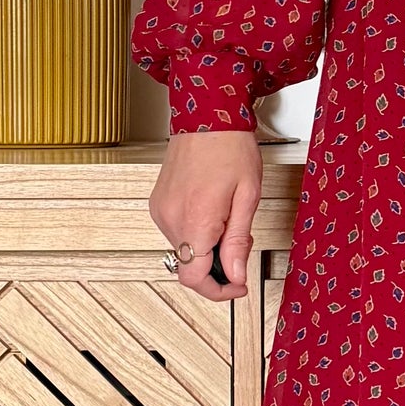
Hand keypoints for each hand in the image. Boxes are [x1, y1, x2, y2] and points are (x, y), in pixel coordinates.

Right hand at [150, 130, 260, 303]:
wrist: (206, 115)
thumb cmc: (230, 148)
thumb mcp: (247, 197)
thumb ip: (238, 242)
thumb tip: (236, 275)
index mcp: (194, 219)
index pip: (195, 278)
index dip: (219, 290)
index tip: (237, 286)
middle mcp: (170, 218)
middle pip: (189, 266)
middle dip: (218, 266)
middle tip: (241, 244)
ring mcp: (160, 210)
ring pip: (183, 250)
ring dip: (207, 247)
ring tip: (228, 219)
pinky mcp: (157, 203)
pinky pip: (176, 232)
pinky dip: (195, 232)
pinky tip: (212, 212)